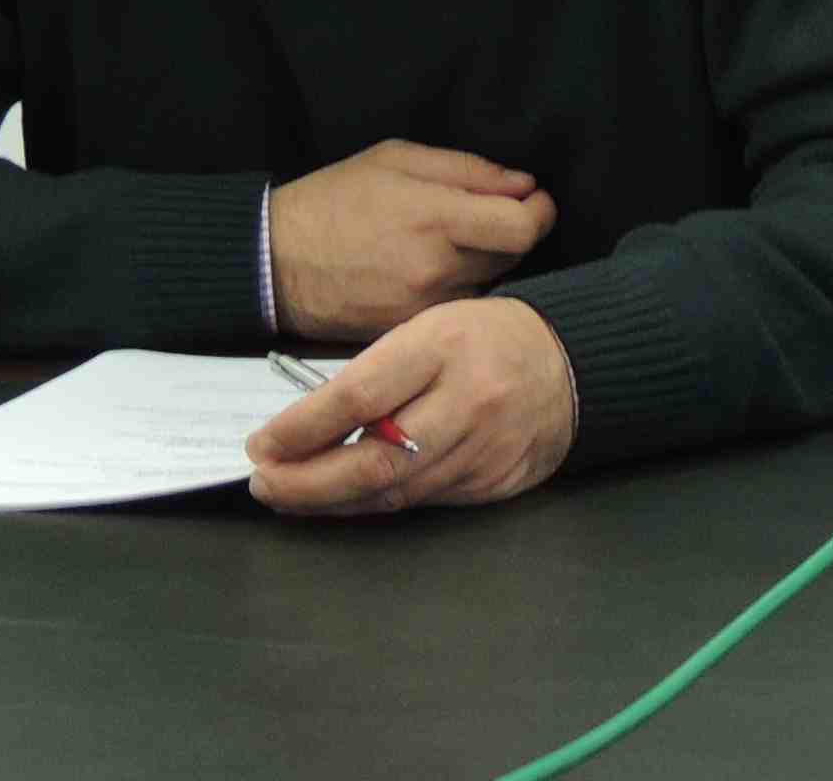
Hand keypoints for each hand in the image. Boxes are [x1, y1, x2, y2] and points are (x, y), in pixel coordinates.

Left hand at [244, 296, 578, 514]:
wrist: (571, 363)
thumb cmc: (484, 339)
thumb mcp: (428, 330)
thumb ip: (373, 375)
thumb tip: (301, 429)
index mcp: (444, 346)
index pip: (360, 396)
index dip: (302, 429)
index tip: (261, 446)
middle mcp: (468, 401)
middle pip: (374, 460)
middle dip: (306, 482)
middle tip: (264, 483)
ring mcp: (484, 448)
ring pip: (394, 492)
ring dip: (332, 500)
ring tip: (291, 493)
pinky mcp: (494, 482)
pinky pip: (423, 501)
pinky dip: (376, 502)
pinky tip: (346, 497)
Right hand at [268, 139, 557, 341]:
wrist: (272, 262)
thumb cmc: (333, 199)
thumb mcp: (398, 159)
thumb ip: (468, 170)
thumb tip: (522, 184)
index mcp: (436, 218)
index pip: (523, 229)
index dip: (540, 212)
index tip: (534, 200)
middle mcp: (436, 269)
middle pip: (513, 257)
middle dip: (513, 234)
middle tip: (492, 217)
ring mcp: (423, 307)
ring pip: (487, 286)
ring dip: (487, 265)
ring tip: (458, 244)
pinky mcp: (409, 332)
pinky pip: (456, 310)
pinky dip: (458, 290)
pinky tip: (436, 272)